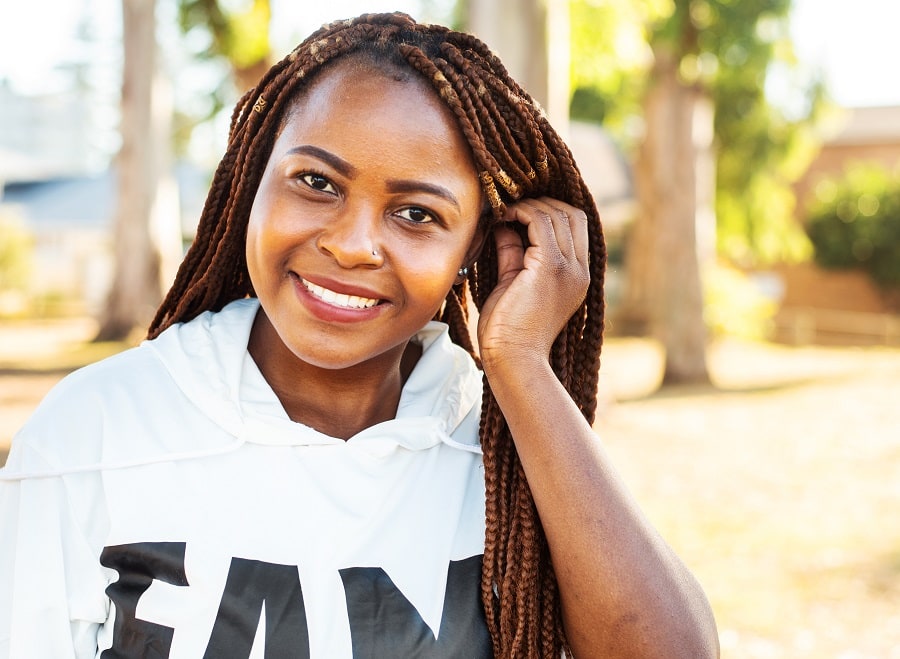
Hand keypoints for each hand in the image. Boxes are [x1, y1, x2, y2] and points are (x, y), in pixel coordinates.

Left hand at [476, 196, 589, 366]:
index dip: (549, 210)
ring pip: (556, 214)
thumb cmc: (508, 331)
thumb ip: (514, 253)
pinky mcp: (550, 268)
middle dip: (540, 203)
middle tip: (511, 207)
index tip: (519, 212)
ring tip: (504, 212)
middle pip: (571, 214)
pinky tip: (503, 217)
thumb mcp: (513, 283)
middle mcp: (579, 270)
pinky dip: (521, 213)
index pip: (575, 225)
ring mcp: (568, 269)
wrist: (512, 361)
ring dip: (528, 206)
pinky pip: (540, 223)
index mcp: (577, 276)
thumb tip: (505, 225)